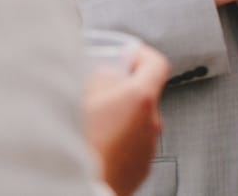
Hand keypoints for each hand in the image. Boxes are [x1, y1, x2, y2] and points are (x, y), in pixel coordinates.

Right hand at [85, 44, 169, 195]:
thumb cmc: (79, 146)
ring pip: (138, 122)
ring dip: (121, 119)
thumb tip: (107, 75)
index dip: (143, 56)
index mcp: (140, 99)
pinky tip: (97, 146)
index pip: (157, 64)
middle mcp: (151, 122)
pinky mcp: (141, 169)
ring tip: (93, 125)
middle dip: (124, 91)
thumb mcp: (80, 99)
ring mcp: (148, 148)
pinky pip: (133, 146)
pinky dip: (120, 142)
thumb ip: (99, 79)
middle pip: (144, 95)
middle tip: (99, 94)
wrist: (80, 189)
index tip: (129, 56)